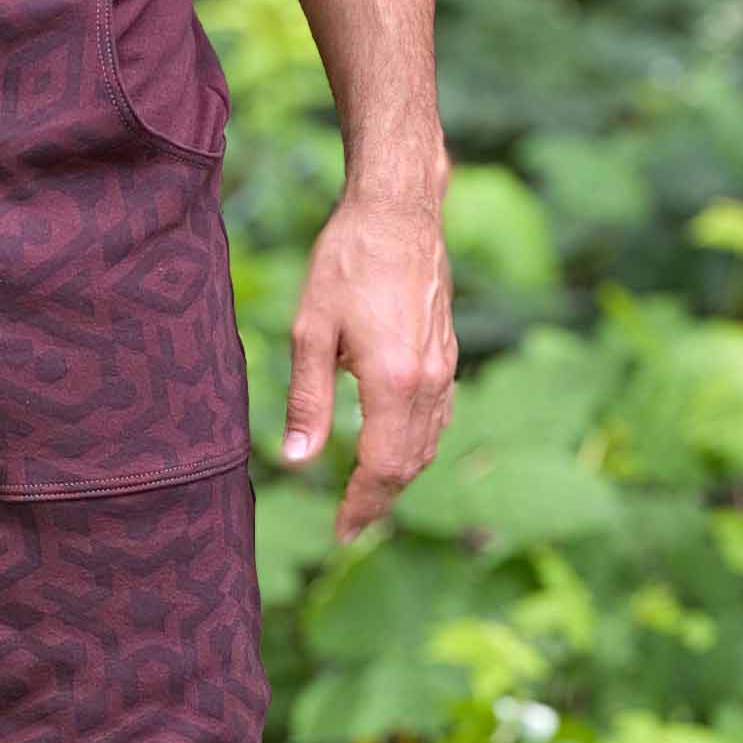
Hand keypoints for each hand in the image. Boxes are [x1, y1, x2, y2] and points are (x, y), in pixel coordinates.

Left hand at [282, 196, 457, 539]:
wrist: (399, 210)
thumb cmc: (348, 262)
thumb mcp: (311, 332)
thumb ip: (307, 402)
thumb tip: (297, 461)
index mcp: (395, 382)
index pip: (383, 467)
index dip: (362, 506)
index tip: (341, 532)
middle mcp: (429, 380)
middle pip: (410, 463)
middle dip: (380, 499)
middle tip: (350, 523)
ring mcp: (444, 366)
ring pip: (429, 442)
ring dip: (400, 475)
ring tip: (367, 496)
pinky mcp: (446, 352)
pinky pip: (437, 416)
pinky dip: (416, 444)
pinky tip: (395, 449)